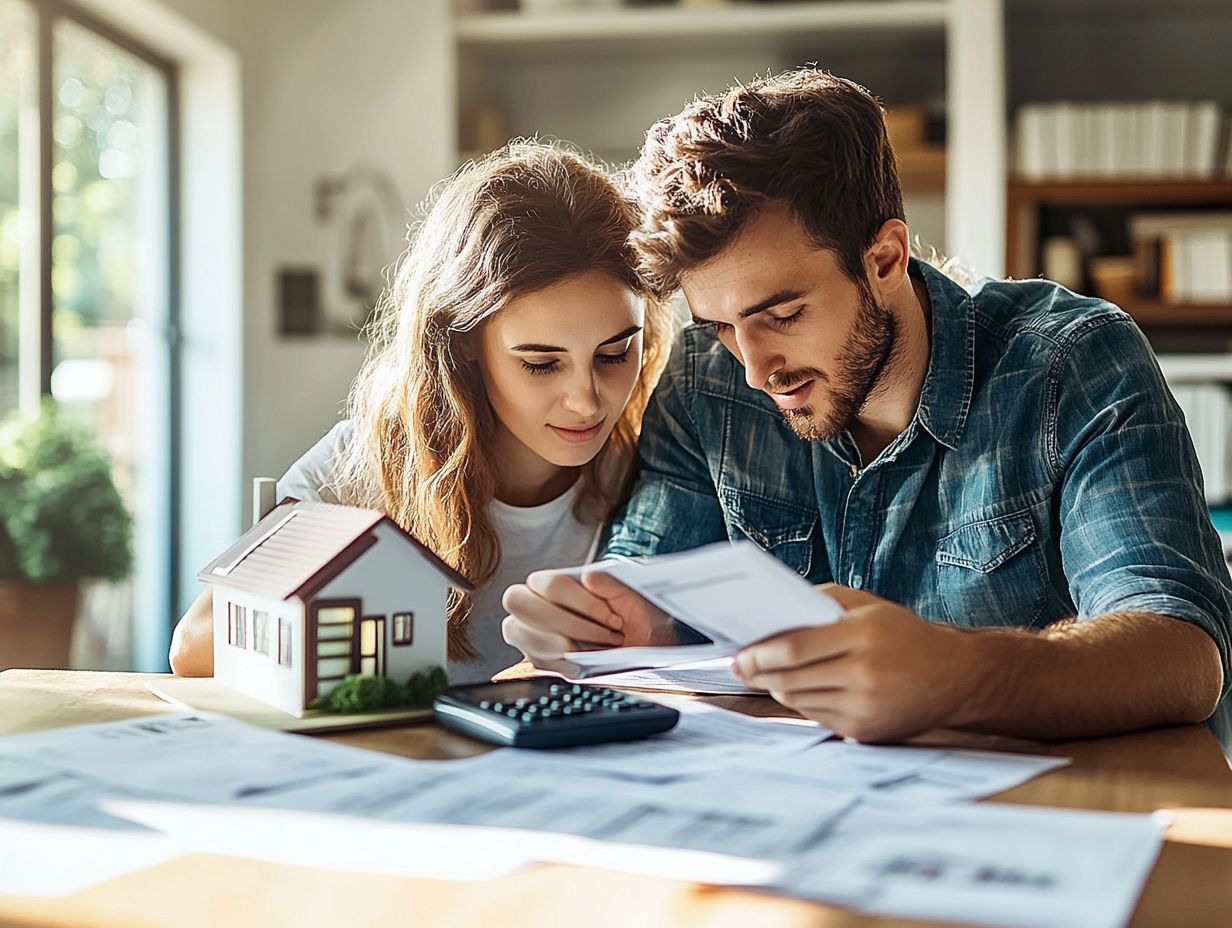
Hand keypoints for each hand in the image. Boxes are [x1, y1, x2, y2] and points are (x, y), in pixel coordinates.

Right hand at [502, 568, 674, 668]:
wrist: (637, 640)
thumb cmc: (627, 612)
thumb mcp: (627, 593)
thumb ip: (608, 582)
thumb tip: (589, 577)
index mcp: (551, 581)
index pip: (548, 584)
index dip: (581, 602)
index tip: (613, 618)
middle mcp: (532, 602)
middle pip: (518, 602)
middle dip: (568, 622)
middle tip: (605, 634)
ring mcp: (528, 631)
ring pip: (527, 634)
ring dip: (572, 643)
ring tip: (602, 646)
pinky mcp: (537, 657)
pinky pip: (540, 659)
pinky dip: (569, 661)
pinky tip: (590, 658)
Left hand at [732, 585, 978, 741]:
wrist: (954, 676)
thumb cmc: (905, 636)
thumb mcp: (869, 605)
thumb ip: (824, 602)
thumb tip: (776, 614)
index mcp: (864, 634)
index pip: (794, 648)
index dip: (760, 653)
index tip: (741, 654)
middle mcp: (864, 673)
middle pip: (791, 678)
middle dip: (759, 673)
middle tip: (742, 667)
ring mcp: (866, 706)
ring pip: (800, 700)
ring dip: (777, 688)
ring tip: (768, 676)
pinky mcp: (866, 730)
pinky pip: (817, 717)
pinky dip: (802, 703)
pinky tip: (798, 690)